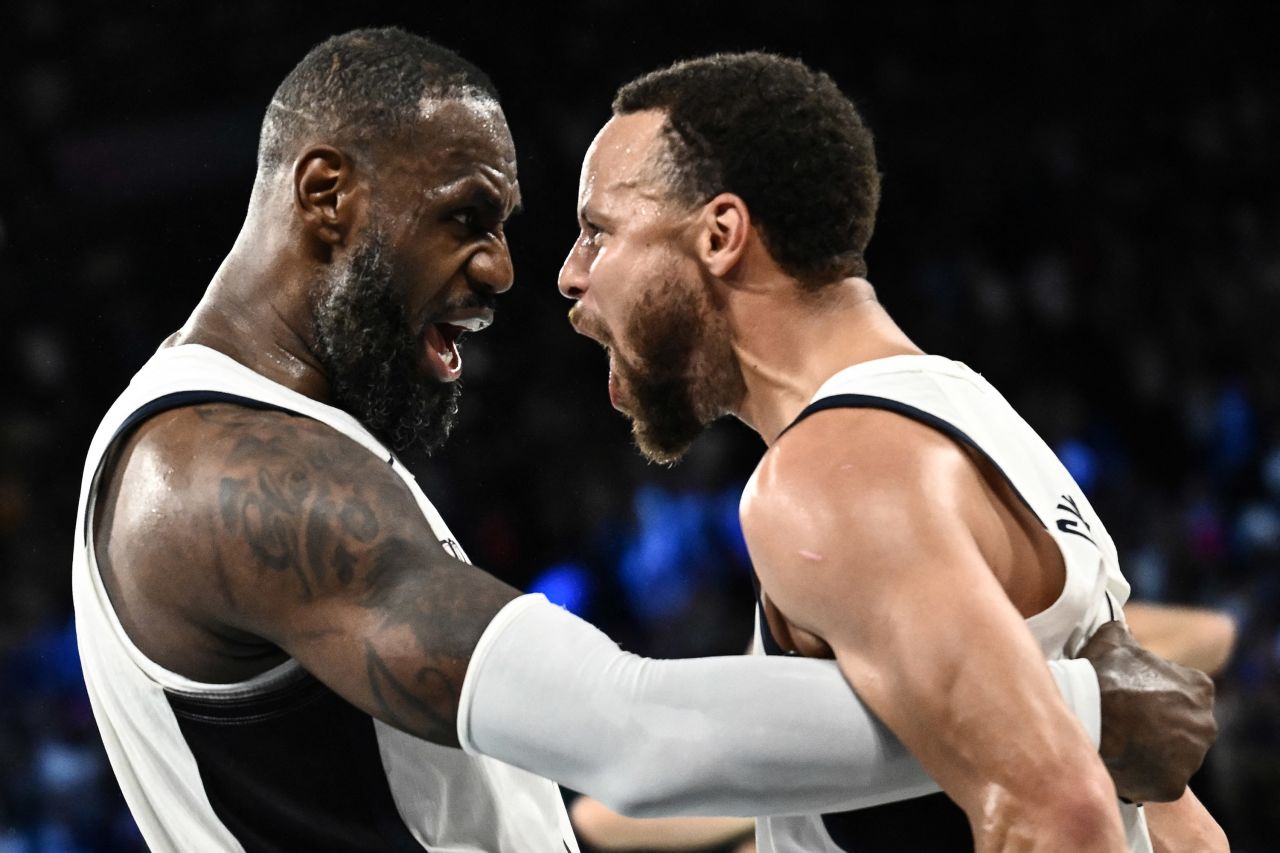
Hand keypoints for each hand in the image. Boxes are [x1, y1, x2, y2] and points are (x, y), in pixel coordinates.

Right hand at [1077, 621, 1216, 802]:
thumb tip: (1121, 626)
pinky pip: (1157, 782)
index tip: (1133, 699)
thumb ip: (1125, 633)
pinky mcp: (1173, 785)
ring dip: (1151, 753)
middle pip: (1182, 729)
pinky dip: (1141, 776)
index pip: (1184, 695)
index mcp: (1199, 688)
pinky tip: (1119, 763)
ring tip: (1119, 745)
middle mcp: (1204, 724)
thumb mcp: (1113, 639)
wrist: (1088, 710)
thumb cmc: (1103, 673)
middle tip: (1125, 724)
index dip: (1156, 697)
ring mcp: (1191, 758)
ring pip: (1172, 758)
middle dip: (1159, 728)